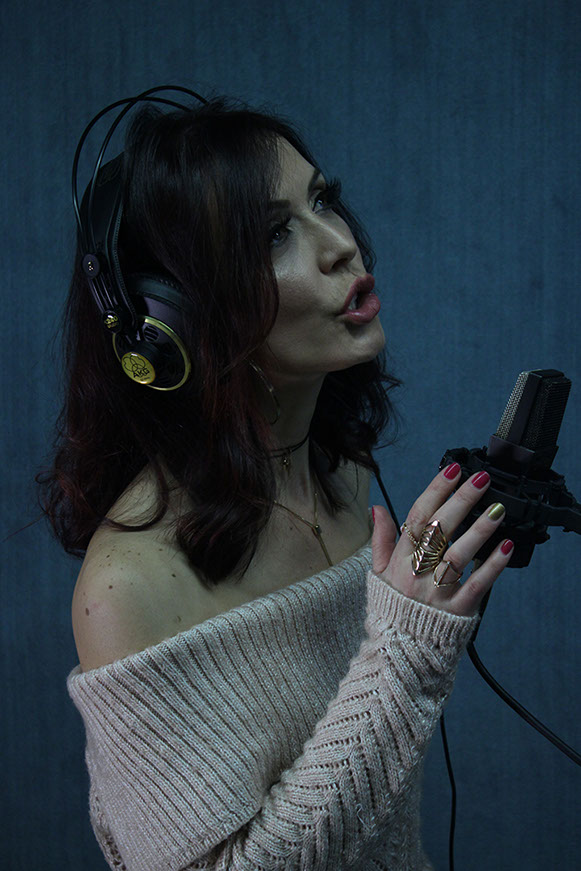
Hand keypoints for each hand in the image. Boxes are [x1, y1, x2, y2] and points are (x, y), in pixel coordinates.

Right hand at [371, 463, 513, 616]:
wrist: (400, 652)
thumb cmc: (392, 609)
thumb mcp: (378, 573)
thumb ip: (381, 539)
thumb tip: (377, 509)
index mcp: (399, 560)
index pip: (417, 517)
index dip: (435, 491)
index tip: (452, 470)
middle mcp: (418, 572)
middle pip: (440, 529)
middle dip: (461, 501)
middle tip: (480, 479)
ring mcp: (438, 591)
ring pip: (460, 555)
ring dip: (480, 530)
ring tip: (497, 509)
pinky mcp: (458, 610)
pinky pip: (477, 584)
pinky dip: (493, 565)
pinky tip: (505, 547)